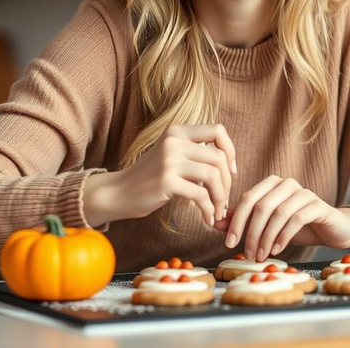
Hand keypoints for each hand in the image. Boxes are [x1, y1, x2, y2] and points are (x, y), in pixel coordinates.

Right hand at [86, 124, 235, 226]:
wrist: (118, 193)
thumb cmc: (150, 179)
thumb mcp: (172, 157)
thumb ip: (195, 154)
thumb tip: (229, 165)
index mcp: (177, 132)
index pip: (218, 130)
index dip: (230, 151)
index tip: (230, 171)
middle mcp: (174, 141)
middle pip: (219, 158)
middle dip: (227, 183)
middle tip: (224, 200)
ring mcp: (169, 160)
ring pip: (213, 175)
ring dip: (221, 198)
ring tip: (217, 211)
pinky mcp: (166, 181)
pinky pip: (200, 195)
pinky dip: (208, 210)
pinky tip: (207, 219)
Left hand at [217, 175, 349, 261]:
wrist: (332, 229)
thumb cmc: (296, 227)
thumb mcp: (266, 225)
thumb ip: (242, 221)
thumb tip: (215, 223)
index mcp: (271, 184)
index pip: (247, 198)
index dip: (235, 221)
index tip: (229, 243)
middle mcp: (286, 183)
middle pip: (261, 206)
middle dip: (251, 232)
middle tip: (247, 253)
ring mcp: (304, 193)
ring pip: (278, 213)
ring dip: (267, 238)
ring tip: (262, 255)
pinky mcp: (318, 205)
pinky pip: (297, 218)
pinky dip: (284, 236)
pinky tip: (278, 250)